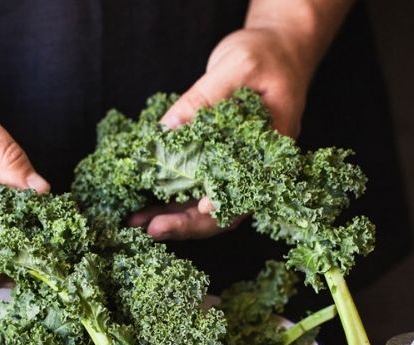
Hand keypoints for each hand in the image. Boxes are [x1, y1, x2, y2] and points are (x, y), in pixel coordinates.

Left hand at [136, 26, 311, 240]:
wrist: (275, 47)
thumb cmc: (265, 54)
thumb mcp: (237, 67)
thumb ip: (204, 98)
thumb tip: (167, 129)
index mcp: (271, 151)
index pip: (248, 190)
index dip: (223, 206)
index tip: (198, 208)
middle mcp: (254, 168)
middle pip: (224, 210)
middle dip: (187, 223)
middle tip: (152, 229)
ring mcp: (235, 167)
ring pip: (205, 204)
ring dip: (172, 216)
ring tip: (138, 222)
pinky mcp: (216, 160)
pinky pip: (192, 186)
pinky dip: (168, 197)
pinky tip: (144, 204)